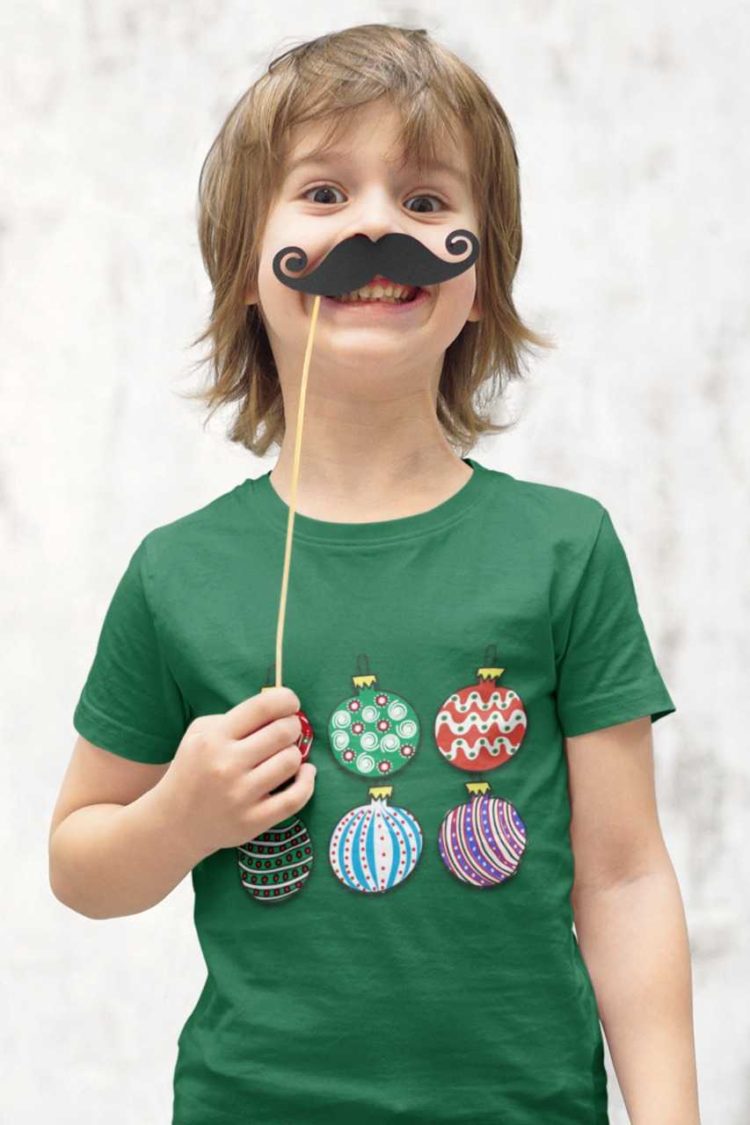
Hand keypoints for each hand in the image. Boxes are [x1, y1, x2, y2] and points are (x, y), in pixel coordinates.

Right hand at [160, 686, 315, 858]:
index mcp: (213, 738)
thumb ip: (234, 718)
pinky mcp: (253, 821)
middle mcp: (227, 765)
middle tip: (289, 730)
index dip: (286, 700)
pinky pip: (296, 798)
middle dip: (293, 726)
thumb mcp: (199, 734)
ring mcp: (241, 795)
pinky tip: (305, 773)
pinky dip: (307, 781)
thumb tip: (277, 709)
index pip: (262, 707)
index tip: (291, 703)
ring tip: (285, 754)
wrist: (174, 823)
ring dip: (294, 753)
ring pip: (291, 761)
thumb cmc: (192, 770)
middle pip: (283, 732)